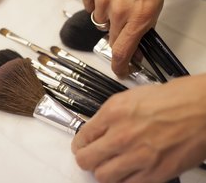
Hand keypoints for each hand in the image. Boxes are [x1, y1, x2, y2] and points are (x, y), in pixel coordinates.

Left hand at [71, 74, 205, 182]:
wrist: (202, 109)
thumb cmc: (173, 99)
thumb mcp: (130, 97)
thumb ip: (109, 116)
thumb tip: (96, 130)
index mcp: (113, 113)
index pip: (82, 137)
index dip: (79, 143)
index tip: (82, 145)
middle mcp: (122, 136)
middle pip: (86, 160)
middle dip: (85, 159)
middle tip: (90, 157)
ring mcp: (138, 157)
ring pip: (103, 177)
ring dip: (103, 171)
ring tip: (109, 165)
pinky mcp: (156, 173)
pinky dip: (124, 180)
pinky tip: (128, 171)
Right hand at [80, 0, 166, 76]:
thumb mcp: (154, 2)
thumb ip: (143, 28)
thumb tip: (134, 49)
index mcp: (139, 15)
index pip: (123, 51)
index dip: (120, 66)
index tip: (119, 71)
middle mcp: (118, 10)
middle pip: (110, 38)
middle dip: (116, 33)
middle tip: (122, 18)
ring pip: (98, 21)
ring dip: (106, 15)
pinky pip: (89, 6)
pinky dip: (96, 2)